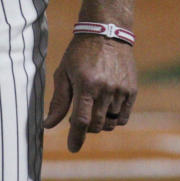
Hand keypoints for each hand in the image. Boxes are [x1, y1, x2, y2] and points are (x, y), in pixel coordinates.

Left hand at [43, 33, 137, 152]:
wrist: (107, 32)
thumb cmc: (80, 52)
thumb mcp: (64, 72)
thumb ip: (59, 101)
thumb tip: (48, 125)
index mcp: (86, 84)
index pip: (82, 120)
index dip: (76, 137)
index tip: (72, 148)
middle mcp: (106, 89)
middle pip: (96, 124)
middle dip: (85, 128)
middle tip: (78, 119)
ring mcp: (121, 90)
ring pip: (110, 123)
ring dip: (99, 123)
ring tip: (91, 109)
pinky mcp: (132, 90)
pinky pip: (123, 117)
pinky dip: (113, 120)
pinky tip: (105, 110)